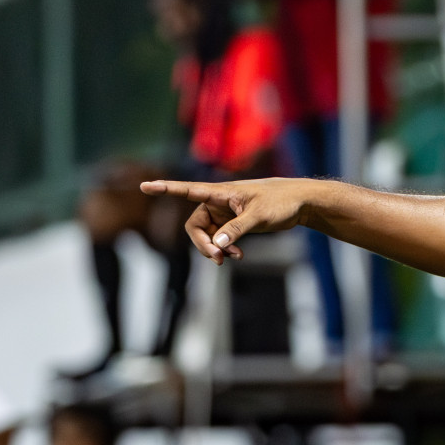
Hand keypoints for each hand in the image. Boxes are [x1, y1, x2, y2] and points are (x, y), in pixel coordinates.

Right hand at [139, 179, 307, 263]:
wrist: (299, 203)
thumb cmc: (280, 202)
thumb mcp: (258, 216)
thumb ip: (237, 229)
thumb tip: (217, 244)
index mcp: (219, 193)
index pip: (187, 190)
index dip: (165, 189)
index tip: (145, 186)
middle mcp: (217, 203)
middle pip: (195, 226)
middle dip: (202, 244)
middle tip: (217, 259)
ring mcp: (225, 214)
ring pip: (207, 235)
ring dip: (215, 249)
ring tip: (233, 257)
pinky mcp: (234, 224)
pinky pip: (220, 239)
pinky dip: (225, 248)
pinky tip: (237, 255)